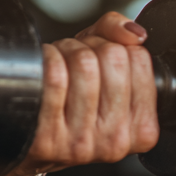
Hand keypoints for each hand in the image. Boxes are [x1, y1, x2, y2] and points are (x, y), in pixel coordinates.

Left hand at [0, 12, 158, 175]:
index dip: (114, 45)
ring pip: (83, 61)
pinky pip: (54, 74)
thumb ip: (119, 38)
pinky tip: (43, 72)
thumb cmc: (70, 99)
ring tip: (60, 66)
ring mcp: (82, 142)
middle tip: (76, 60)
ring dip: (65, 50)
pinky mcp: (49, 136)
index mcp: (142, 128)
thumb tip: (135, 33)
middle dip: (89, 46)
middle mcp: (116, 140)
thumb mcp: (102, 70)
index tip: (101, 59)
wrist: (32, 136)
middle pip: (112, 56)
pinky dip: (45, 58)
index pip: (139, 58)